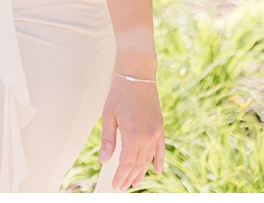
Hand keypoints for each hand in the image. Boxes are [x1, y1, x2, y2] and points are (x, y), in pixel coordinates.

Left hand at [100, 76, 164, 190]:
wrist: (138, 76)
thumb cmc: (119, 94)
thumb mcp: (108, 116)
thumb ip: (107, 140)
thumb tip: (103, 160)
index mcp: (133, 135)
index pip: (127, 163)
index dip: (121, 175)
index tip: (116, 185)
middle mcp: (148, 137)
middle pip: (138, 163)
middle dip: (129, 177)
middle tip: (122, 187)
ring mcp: (156, 133)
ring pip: (149, 159)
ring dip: (142, 172)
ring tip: (135, 183)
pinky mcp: (160, 128)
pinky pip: (160, 149)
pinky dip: (158, 161)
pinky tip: (157, 171)